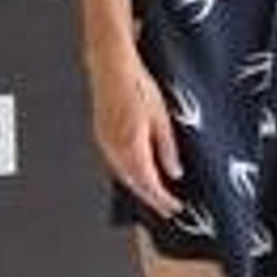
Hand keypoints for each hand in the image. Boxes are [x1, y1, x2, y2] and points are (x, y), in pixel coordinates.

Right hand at [87, 44, 183, 215]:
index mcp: (132, 146)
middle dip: (151, 199)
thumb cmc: (138, 86)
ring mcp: (105, 143)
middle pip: (133, 184)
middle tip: (167, 209)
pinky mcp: (101, 136)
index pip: (148, 183)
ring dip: (139, 188)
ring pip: (123, 176)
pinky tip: (138, 174)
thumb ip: (167, 148)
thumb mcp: (162, 118)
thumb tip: (175, 173)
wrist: (111, 67)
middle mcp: (115, 149)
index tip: (175, 208)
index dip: (162, 199)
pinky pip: (115, 164)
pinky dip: (129, 175)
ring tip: (155, 196)